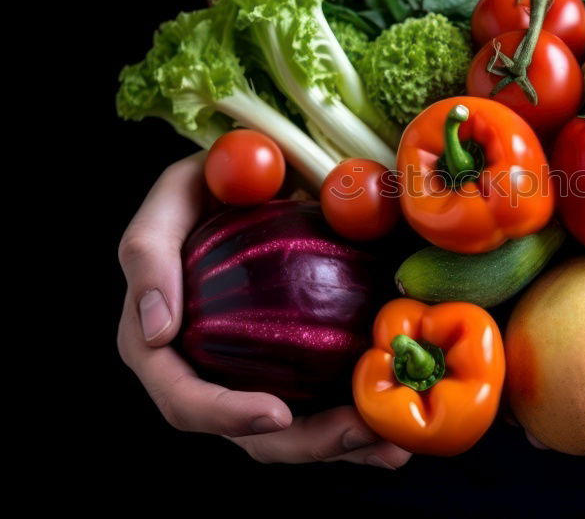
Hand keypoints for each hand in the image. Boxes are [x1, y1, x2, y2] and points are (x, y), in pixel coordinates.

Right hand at [117, 153, 410, 467]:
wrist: (262, 177)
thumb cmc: (210, 184)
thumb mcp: (171, 197)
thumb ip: (150, 252)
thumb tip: (158, 330)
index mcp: (161, 347)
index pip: (184, 399)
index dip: (225, 415)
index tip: (277, 414)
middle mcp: (207, 374)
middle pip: (250, 434)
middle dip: (307, 443)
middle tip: (361, 433)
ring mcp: (255, 376)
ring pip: (294, 433)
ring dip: (342, 445)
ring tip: (392, 446)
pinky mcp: (297, 368)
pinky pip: (325, 406)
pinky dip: (358, 423)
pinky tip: (397, 431)